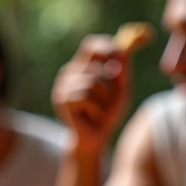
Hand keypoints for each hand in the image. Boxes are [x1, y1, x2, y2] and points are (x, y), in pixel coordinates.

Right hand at [51, 35, 131, 158]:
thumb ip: (123, 70)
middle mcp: (69, 73)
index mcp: (83, 67)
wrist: (95, 140)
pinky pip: (86, 97)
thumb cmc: (107, 114)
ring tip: (99, 111)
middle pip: (95, 65)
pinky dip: (96, 109)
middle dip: (110, 84)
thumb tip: (123, 50)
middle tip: (108, 100)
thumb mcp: (121, 90)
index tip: (119, 52)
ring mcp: (63, 86)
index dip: (105, 46)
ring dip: (103, 99)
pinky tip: (92, 117)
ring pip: (91, 82)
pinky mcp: (62, 100)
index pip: (91, 46)